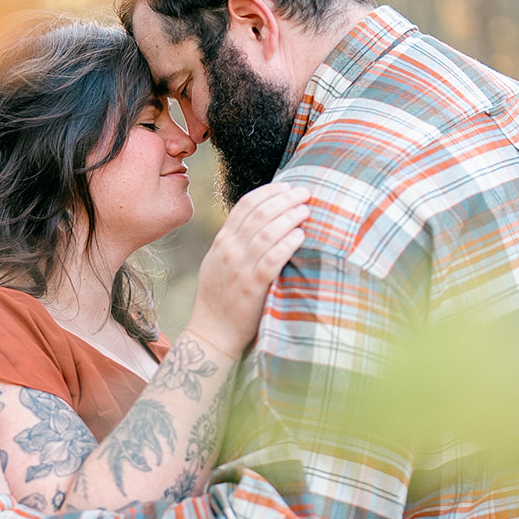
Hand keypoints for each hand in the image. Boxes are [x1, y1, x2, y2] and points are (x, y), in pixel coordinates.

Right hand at [188, 181, 308, 358]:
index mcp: (222, 241)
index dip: (269, 192)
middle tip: (305, 192)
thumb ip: (235, 242)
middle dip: (285, 199)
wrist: (212, 332)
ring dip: (290, 217)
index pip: (245, 205)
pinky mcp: (252, 287)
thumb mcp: (218, 262)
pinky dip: (287, 244)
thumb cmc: (219, 298)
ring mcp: (240, 268)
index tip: (287, 186)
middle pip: (260, 214)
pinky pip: (271, 259)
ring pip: (267, 233)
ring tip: (306, 211)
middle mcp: (229, 250)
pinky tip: (300, 236)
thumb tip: (260, 221)